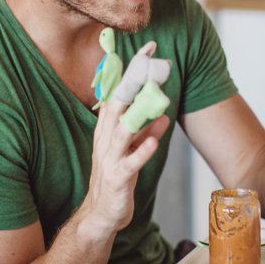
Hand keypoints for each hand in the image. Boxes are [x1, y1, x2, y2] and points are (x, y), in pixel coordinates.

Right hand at [80, 44, 168, 236]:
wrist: (101, 214)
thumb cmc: (116, 179)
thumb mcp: (132, 150)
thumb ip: (145, 131)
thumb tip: (163, 114)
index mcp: (107, 128)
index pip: (119, 92)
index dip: (132, 70)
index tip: (148, 49)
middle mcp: (105, 139)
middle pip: (118, 104)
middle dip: (133, 81)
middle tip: (150, 60)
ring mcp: (110, 158)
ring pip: (122, 130)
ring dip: (138, 112)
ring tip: (155, 95)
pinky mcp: (118, 178)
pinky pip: (131, 162)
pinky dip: (142, 150)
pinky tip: (155, 140)